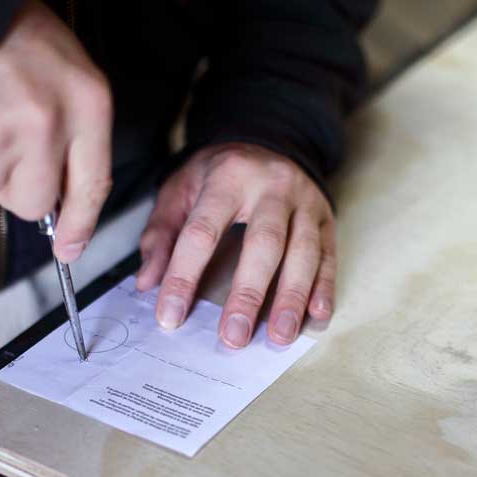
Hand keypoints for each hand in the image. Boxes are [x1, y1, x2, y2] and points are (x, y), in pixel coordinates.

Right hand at [0, 0, 111, 262]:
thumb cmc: (9, 35)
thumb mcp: (67, 70)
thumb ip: (74, 130)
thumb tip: (63, 194)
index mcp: (87, 103)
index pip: (93, 184)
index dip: (81, 224)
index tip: (70, 249)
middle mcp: (50, 125)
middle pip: (34, 202)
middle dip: (17, 187)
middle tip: (5, 143)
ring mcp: (2, 135)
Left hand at [137, 143, 335, 347]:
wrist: (272, 140)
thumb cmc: (221, 173)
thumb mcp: (181, 189)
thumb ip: (161, 234)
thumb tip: (147, 283)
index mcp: (227, 177)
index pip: (202, 232)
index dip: (184, 276)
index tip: (170, 316)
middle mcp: (272, 187)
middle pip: (264, 243)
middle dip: (248, 294)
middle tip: (234, 336)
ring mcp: (306, 203)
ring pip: (303, 253)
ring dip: (291, 299)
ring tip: (279, 336)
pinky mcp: (327, 219)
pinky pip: (328, 256)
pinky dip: (324, 289)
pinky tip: (316, 316)